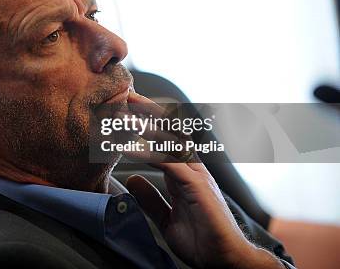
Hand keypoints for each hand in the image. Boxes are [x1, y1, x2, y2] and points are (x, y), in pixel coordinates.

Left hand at [124, 94, 283, 267]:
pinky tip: (128, 149)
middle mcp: (192, 169)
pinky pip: (169, 164)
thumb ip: (150, 199)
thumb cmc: (202, 241)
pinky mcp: (197, 187)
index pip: (165, 141)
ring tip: (124, 114)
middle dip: (149, 113)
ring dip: (145, 126)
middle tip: (127, 96)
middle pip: (170, 132)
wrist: (224, 262)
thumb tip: (132, 179)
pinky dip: (147, 153)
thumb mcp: (167, 219)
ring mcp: (196, 175)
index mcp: (184, 174)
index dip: (148, 125)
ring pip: (170, 142)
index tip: (127, 111)